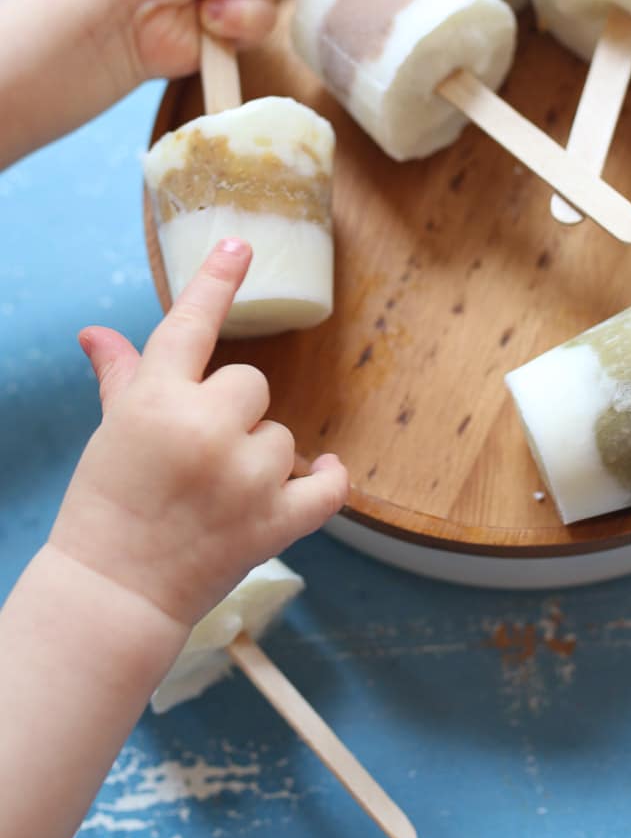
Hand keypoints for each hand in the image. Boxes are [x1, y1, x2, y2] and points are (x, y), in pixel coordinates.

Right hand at [49, 238, 347, 626]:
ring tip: (221, 493)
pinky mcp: (274, 522)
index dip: (216, 281)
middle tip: (201, 451)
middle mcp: (203, 429)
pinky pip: (326, 487)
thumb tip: (96, 333)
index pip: (190, 324)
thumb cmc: (105, 506)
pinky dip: (328, 481)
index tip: (240, 244)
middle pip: (251, 384)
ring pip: (283, 436)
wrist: (113, 592)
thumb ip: (119, 377)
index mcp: (155, 400)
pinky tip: (322, 474)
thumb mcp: (109, 433)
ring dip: (262, 457)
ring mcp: (244, 477)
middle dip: (232, 411)